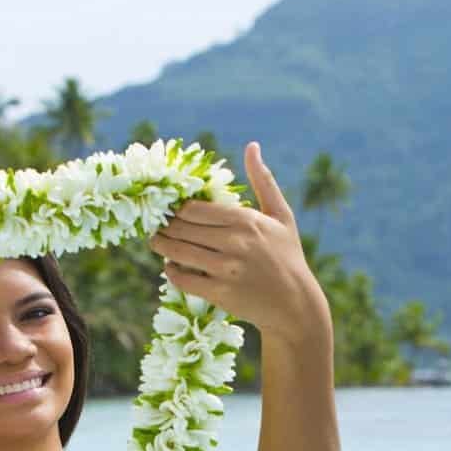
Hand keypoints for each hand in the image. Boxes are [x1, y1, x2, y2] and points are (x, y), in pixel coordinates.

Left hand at [148, 142, 330, 341]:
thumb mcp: (281, 216)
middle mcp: (234, 242)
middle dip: (164, 225)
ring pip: (177, 251)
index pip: (194, 208)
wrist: (295, 304)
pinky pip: (182, 278)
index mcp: (246, 220)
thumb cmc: (288, 256)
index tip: (168, 209)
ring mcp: (226, 268)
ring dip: (160, 246)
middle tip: (155, 224)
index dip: (176, 208)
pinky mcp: (219, 293)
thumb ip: (263, 180)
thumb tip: (252, 146)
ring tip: (156, 241)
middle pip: (181, 228)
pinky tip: (170, 266)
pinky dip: (171, 271)